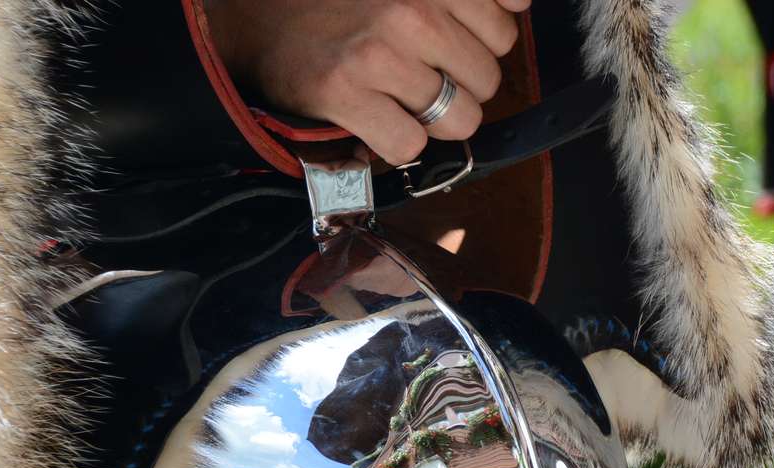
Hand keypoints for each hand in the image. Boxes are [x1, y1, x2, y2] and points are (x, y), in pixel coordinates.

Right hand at [206, 0, 530, 166]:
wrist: (253, 12)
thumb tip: (520, 2)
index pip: (506, 24)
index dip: (481, 41)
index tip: (450, 40)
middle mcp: (411, 6)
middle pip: (487, 77)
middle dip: (459, 82)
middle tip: (417, 70)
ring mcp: (379, 52)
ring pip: (459, 118)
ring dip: (433, 119)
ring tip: (399, 96)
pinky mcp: (345, 92)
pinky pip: (410, 146)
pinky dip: (396, 143)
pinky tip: (375, 116)